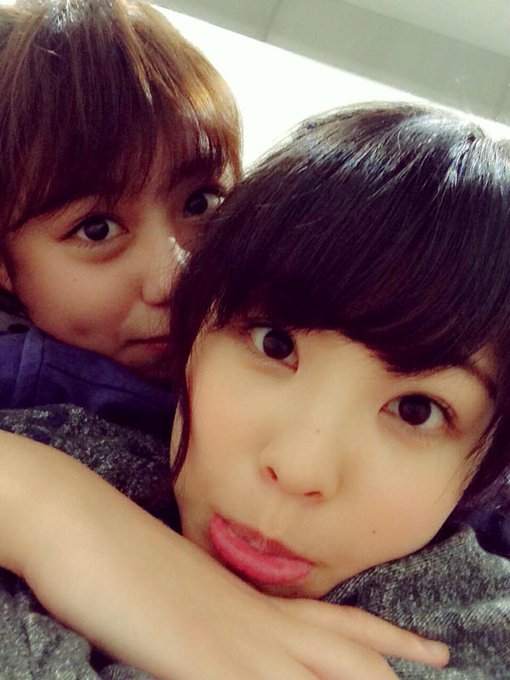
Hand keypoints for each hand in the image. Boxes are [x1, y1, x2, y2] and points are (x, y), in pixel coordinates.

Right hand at [0, 433, 447, 678]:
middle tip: (438, 658)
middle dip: (393, 660)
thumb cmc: (120, 555)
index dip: (386, 638)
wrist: (81, 524)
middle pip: (347, 646)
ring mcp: (234, 641)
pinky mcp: (204, 661)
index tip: (423, 648)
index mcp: (250, 602)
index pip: (336, 622)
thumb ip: (213, 618)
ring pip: (325, 670)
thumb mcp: (179, 594)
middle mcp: (255, 620)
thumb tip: (226, 634)